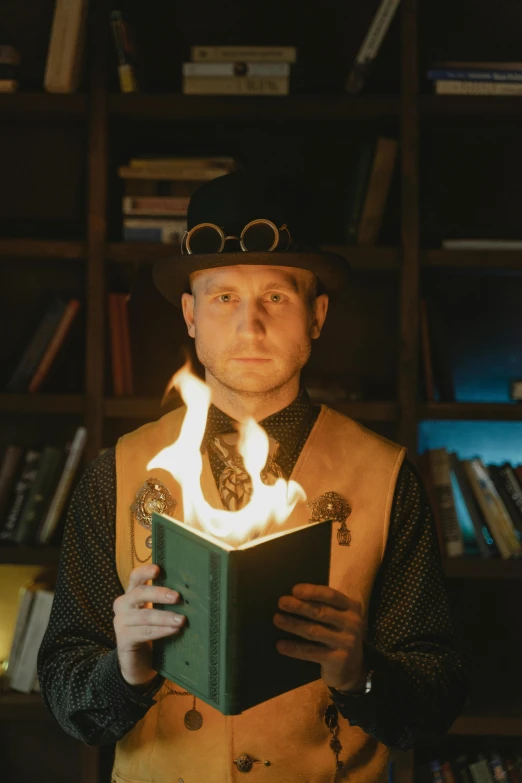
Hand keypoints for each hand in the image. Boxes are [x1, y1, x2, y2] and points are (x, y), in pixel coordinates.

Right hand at [113, 563, 185, 686]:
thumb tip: (191, 591)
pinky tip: (174, 630)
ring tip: (182, 620)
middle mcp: (122, 605)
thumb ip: (165, 601)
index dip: (145, 572)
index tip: (158, 569)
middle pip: (139, 593)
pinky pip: (144, 632)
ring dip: (165, 617)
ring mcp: (120, 622)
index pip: (135, 577)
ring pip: (145, 616)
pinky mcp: (123, 639)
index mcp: (131, 594)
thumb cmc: (151, 630)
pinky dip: (161, 631)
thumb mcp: (155, 612)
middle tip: (177, 597)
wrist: (137, 662)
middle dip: (159, 593)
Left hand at [273, 584, 365, 691]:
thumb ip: (325, 606)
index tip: (294, 590)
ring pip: (314, 631)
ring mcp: (346, 642)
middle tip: (281, 602)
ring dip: (293, 624)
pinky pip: (311, 652)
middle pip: (321, 612)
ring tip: (277, 619)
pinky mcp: (338, 659)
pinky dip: (294, 648)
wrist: (353, 668)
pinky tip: (280, 645)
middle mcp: (352, 623)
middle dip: (299, 606)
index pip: (331, 595)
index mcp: (352, 607)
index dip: (312, 592)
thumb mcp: (339, 617)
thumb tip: (293, 596)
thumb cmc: (339, 634)